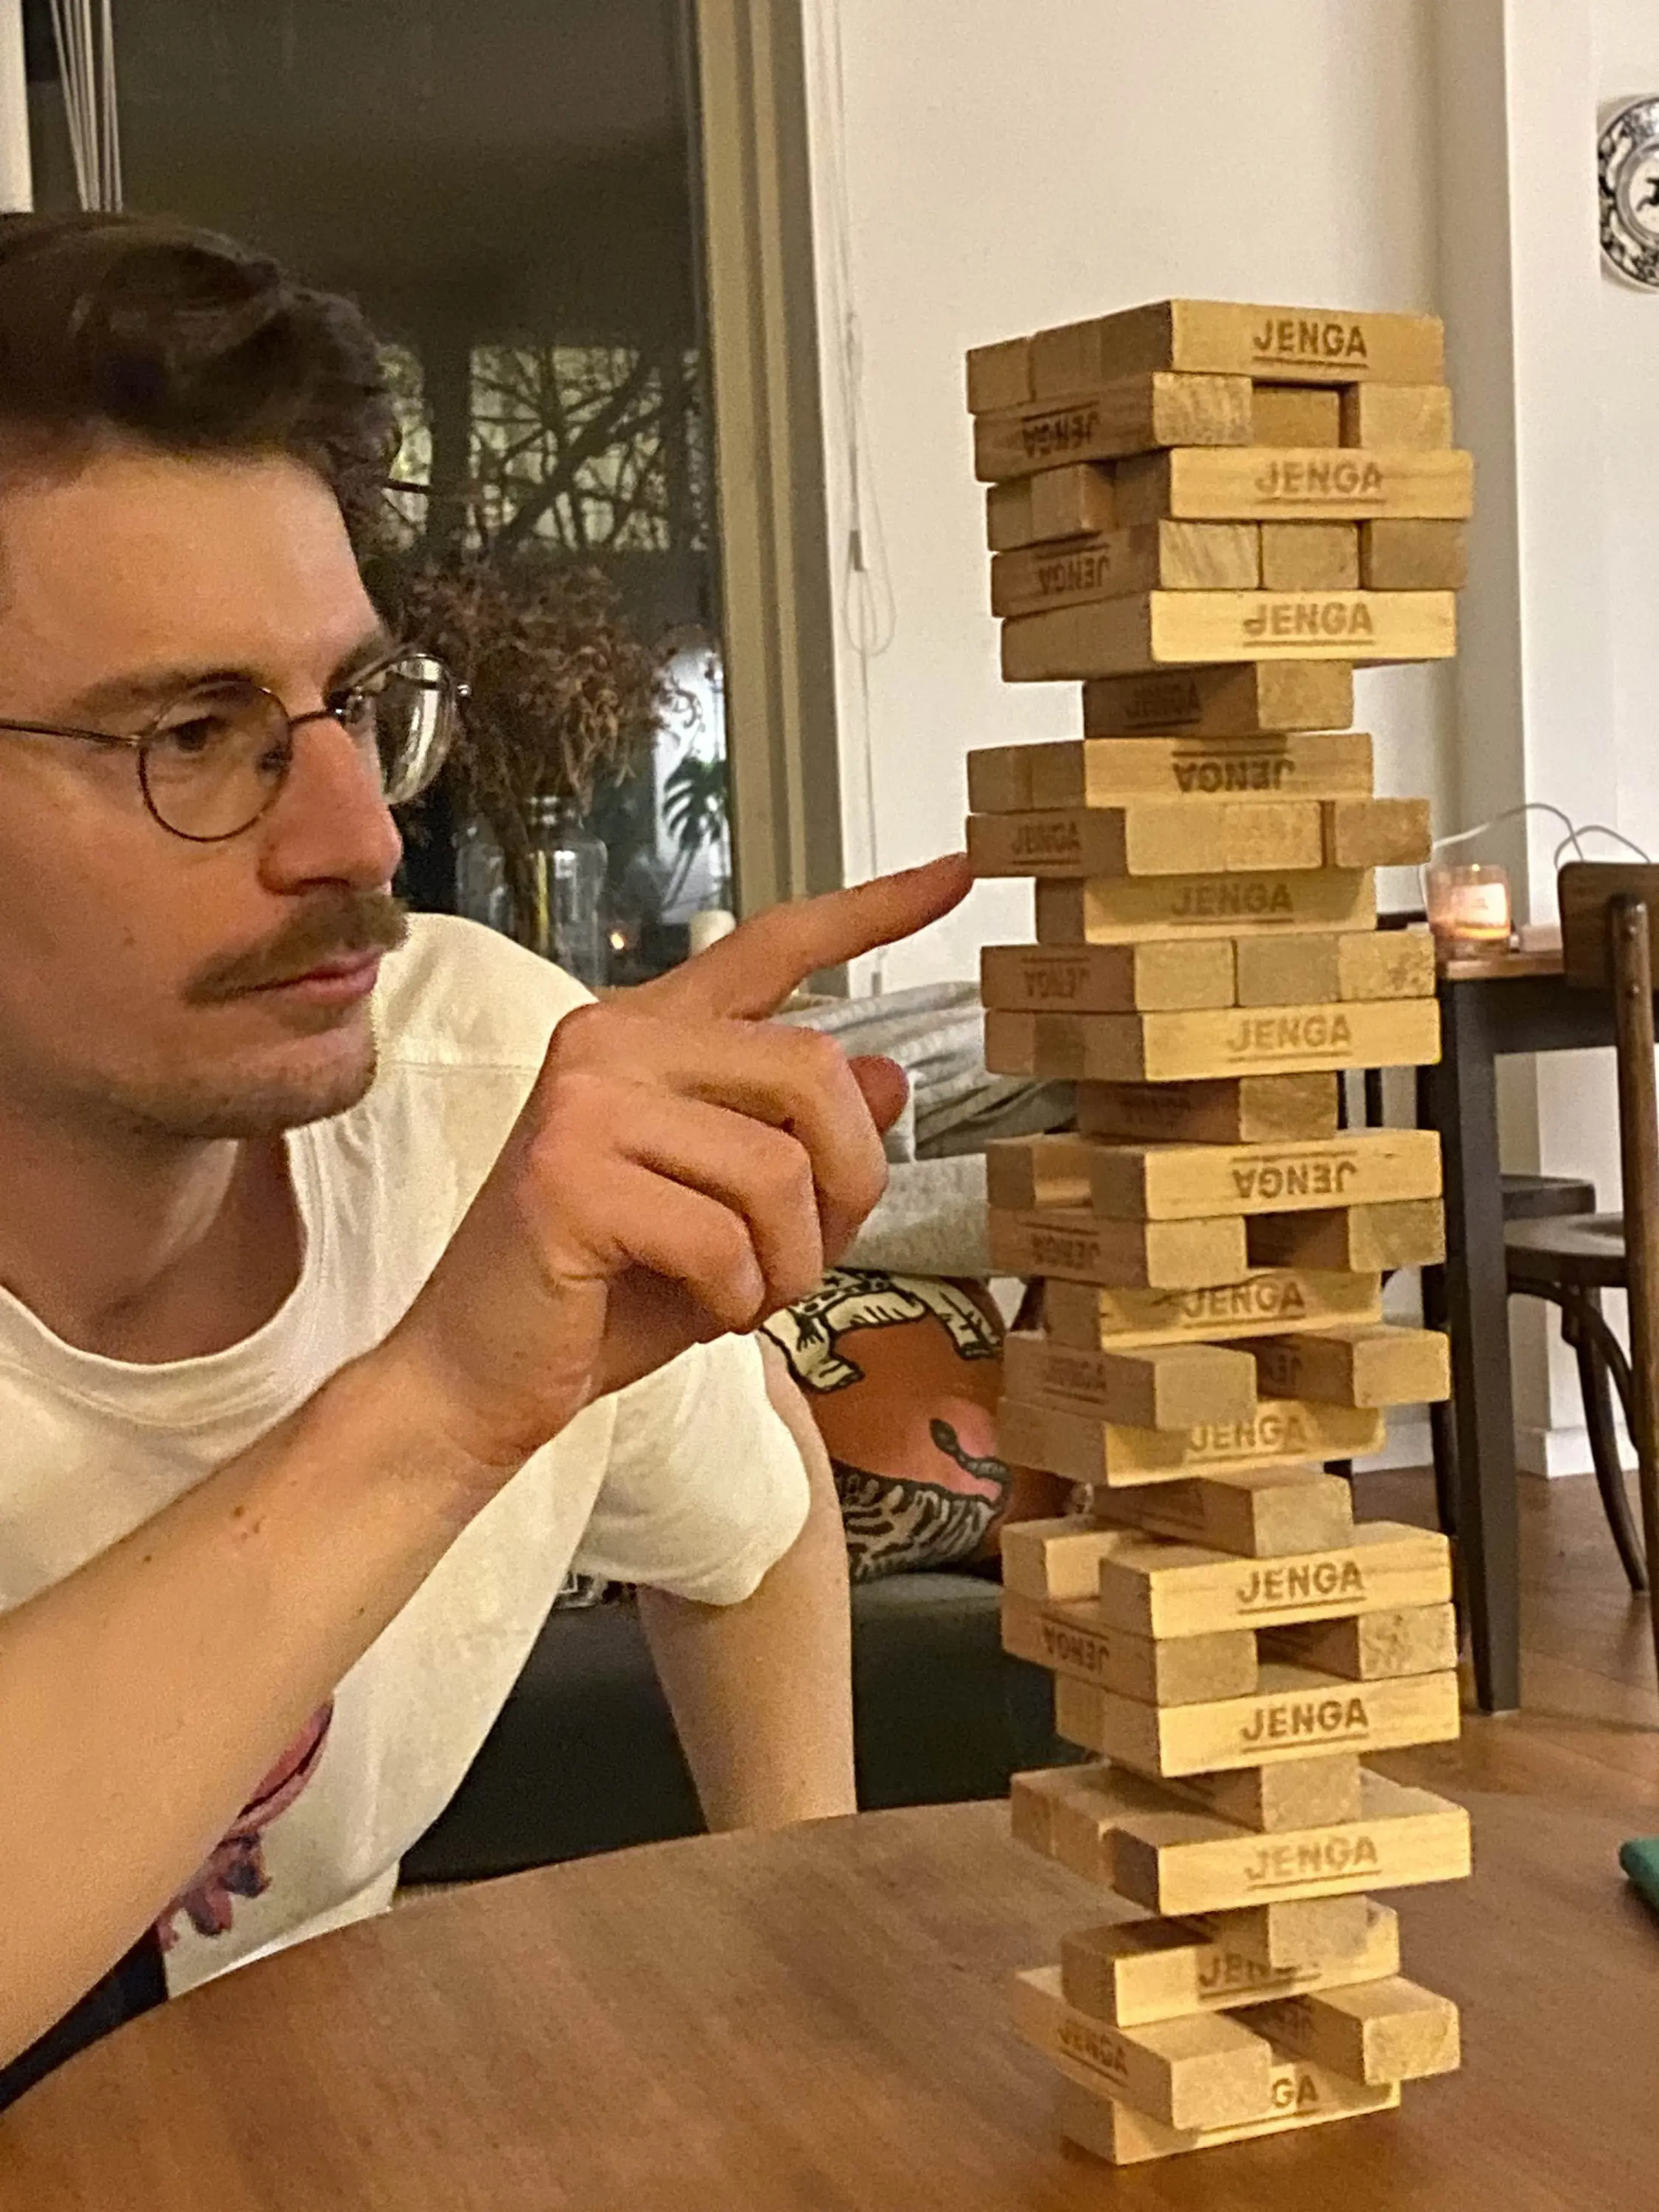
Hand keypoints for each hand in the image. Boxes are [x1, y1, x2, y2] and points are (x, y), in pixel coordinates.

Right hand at [382, 856, 971, 1473]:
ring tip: (741, 1292)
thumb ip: (803, 1144)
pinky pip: (725, 1238)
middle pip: (812, 1071)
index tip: (959, 870)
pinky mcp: (568, 1173)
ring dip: (790, 1262)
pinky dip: (738, 1298)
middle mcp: (611, 1040)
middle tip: (806, 1257)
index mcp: (649, 1033)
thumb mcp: (736, 1217)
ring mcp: (584, 1101)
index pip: (773, 946)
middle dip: (847, 1184)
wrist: (478, 1380)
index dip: (871, 911)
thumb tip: (889, 1075)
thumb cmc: (605, 1297)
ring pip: (777, 1168)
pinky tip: (696, 1309)